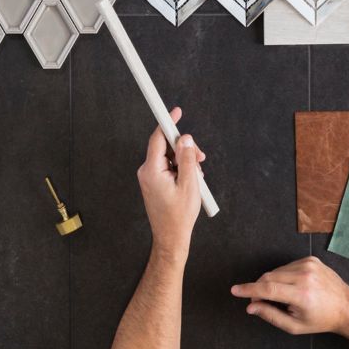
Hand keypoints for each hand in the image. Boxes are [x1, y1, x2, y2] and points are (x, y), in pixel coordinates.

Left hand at [137, 107, 205, 261]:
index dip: (167, 123)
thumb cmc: (179, 215)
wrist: (171, 237)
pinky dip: (181, 169)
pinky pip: (168, 166)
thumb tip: (185, 139)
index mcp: (152, 170)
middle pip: (166, 147)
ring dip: (185, 162)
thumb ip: (188, 159)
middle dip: (184, 149)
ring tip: (196, 178)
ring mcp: (149, 177)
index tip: (175, 111)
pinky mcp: (154, 182)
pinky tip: (190, 181)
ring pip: (169, 157)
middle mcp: (147, 171)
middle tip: (201, 158)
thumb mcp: (190, 184)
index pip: (158, 138)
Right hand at [231, 256, 348, 334]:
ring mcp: (309, 265)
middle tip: (261, 302)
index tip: (235, 290)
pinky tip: (294, 287)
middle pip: (269, 277)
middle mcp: (305, 276)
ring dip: (272, 282)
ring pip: (277, 271)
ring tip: (285, 297)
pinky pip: (287, 266)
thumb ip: (270, 315)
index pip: (268, 288)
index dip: (249, 289)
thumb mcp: (295, 326)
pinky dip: (284, 276)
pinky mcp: (311, 259)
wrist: (346, 306)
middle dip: (259, 288)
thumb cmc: (321, 319)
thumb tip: (251, 306)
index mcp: (302, 295)